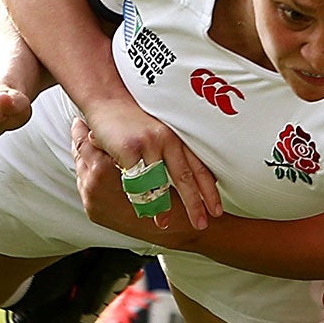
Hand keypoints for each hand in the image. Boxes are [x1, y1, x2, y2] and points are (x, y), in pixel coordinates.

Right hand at [77, 92, 221, 230]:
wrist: (107, 98)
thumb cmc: (131, 118)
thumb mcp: (157, 131)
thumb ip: (169, 151)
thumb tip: (183, 178)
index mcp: (176, 138)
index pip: (198, 167)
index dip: (209, 190)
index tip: (216, 210)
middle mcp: (167, 140)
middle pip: (185, 177)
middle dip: (194, 204)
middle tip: (201, 224)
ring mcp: (148, 144)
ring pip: (160, 182)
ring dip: (162, 205)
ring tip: (164, 224)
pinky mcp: (129, 149)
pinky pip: (135, 179)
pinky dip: (138, 196)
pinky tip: (139, 209)